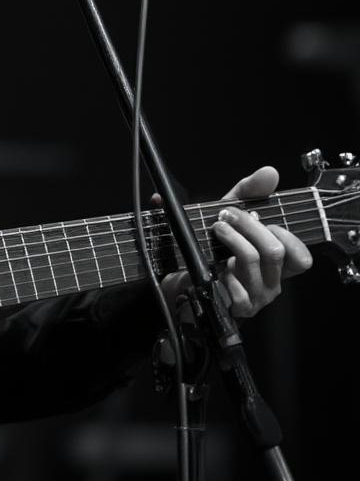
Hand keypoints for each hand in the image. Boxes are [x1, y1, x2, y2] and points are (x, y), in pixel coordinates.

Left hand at [162, 166, 312, 317]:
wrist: (179, 278)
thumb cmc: (211, 247)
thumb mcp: (229, 215)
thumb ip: (249, 193)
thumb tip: (270, 172)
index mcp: (276, 265)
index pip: (301, 257)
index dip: (285, 234)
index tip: (258, 216)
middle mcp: (271, 283)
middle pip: (274, 251)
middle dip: (248, 226)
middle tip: (225, 216)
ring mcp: (255, 298)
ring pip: (252, 261)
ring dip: (231, 238)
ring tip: (216, 229)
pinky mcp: (235, 308)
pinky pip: (235, 288)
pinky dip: (222, 271)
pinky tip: (214, 266)